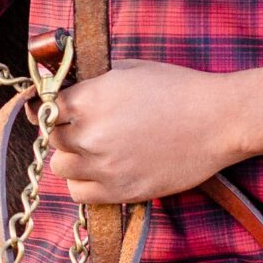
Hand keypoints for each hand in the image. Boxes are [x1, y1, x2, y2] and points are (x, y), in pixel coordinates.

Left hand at [47, 60, 243, 203]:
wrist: (218, 120)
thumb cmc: (177, 88)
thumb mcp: (129, 68)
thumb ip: (93, 80)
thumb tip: (69, 85)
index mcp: (89, 99)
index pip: (44, 108)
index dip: (51, 108)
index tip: (59, 110)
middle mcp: (90, 134)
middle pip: (52, 139)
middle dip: (64, 131)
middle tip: (84, 128)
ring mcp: (103, 166)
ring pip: (60, 167)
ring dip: (72, 158)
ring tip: (93, 150)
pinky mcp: (120, 191)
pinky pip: (78, 193)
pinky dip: (83, 183)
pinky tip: (100, 170)